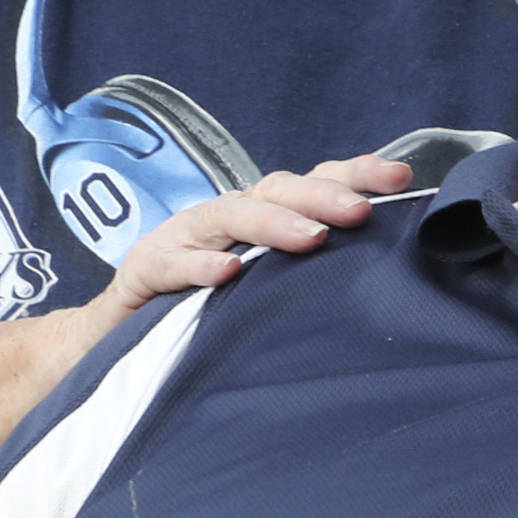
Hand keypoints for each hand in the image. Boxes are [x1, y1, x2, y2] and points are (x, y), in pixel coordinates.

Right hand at [86, 154, 418, 326]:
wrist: (115, 343)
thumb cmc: (206, 313)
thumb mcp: (265, 293)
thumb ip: (311, 280)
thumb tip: (391, 281)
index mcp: (260, 219)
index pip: (311, 183)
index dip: (355, 174)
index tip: (402, 177)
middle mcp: (225, 220)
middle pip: (275, 189)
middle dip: (320, 195)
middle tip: (361, 212)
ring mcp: (181, 239)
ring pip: (228, 215)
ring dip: (271, 224)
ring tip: (311, 239)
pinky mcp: (143, 271)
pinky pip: (170, 265)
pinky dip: (198, 267)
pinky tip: (226, 275)